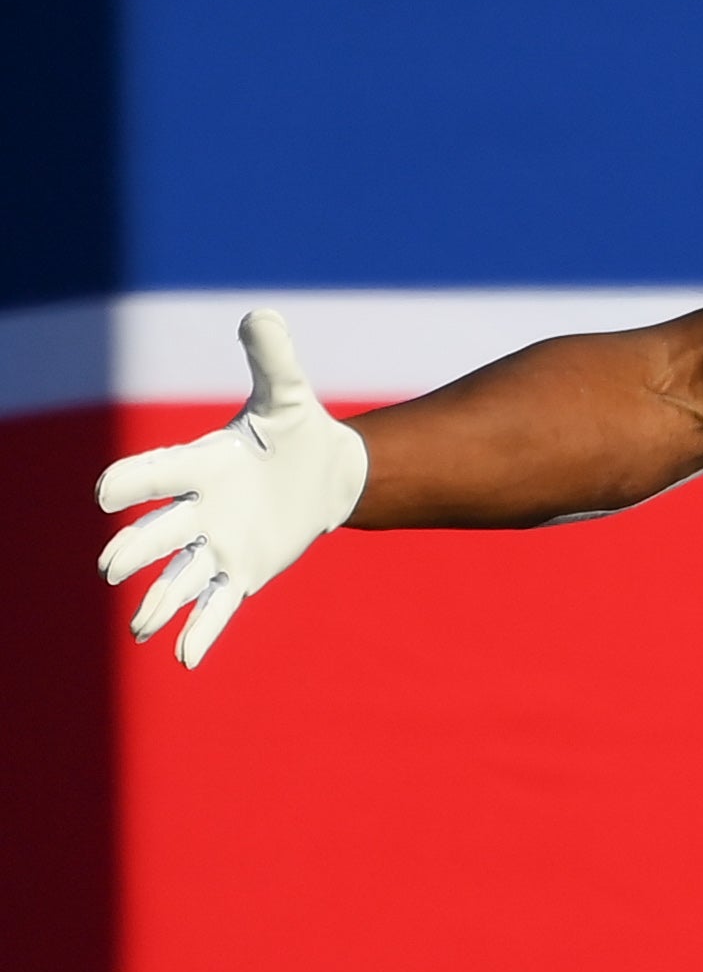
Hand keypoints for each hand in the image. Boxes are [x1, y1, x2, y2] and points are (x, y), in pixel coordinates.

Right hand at [97, 311, 368, 667]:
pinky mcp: (244, 570)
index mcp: (200, 466)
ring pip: (180, 577)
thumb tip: (262, 313)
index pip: (156, 474)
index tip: (107, 495)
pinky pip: (218, 606)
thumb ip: (272, 358)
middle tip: (112, 568)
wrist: (327, 473)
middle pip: (158, 534)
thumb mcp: (289, 394)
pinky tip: (184, 659)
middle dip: (135, 551)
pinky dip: (201, 632)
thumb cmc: (297, 430)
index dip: (132, 482)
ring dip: (159, 602)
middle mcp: (199, 510)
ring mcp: (218, 544)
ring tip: (140, 626)